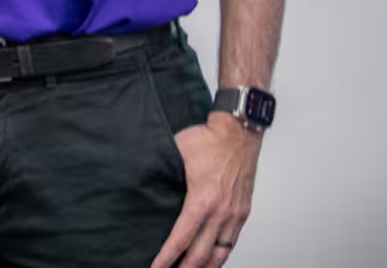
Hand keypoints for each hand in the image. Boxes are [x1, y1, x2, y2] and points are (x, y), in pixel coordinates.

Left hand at [150, 114, 262, 267]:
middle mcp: (221, 213)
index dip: (167, 256)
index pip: (181, 238)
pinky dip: (221, 256)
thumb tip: (143, 181)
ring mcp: (235, 214)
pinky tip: (212, 261)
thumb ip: (162, 174)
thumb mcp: (176, 154)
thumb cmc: (208, 140)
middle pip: (201, 253)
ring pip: (220, 253)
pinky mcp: (243, 212)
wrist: (239, 132)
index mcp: (202, 200)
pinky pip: (232, 242)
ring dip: (205, 267)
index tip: (156, 267)